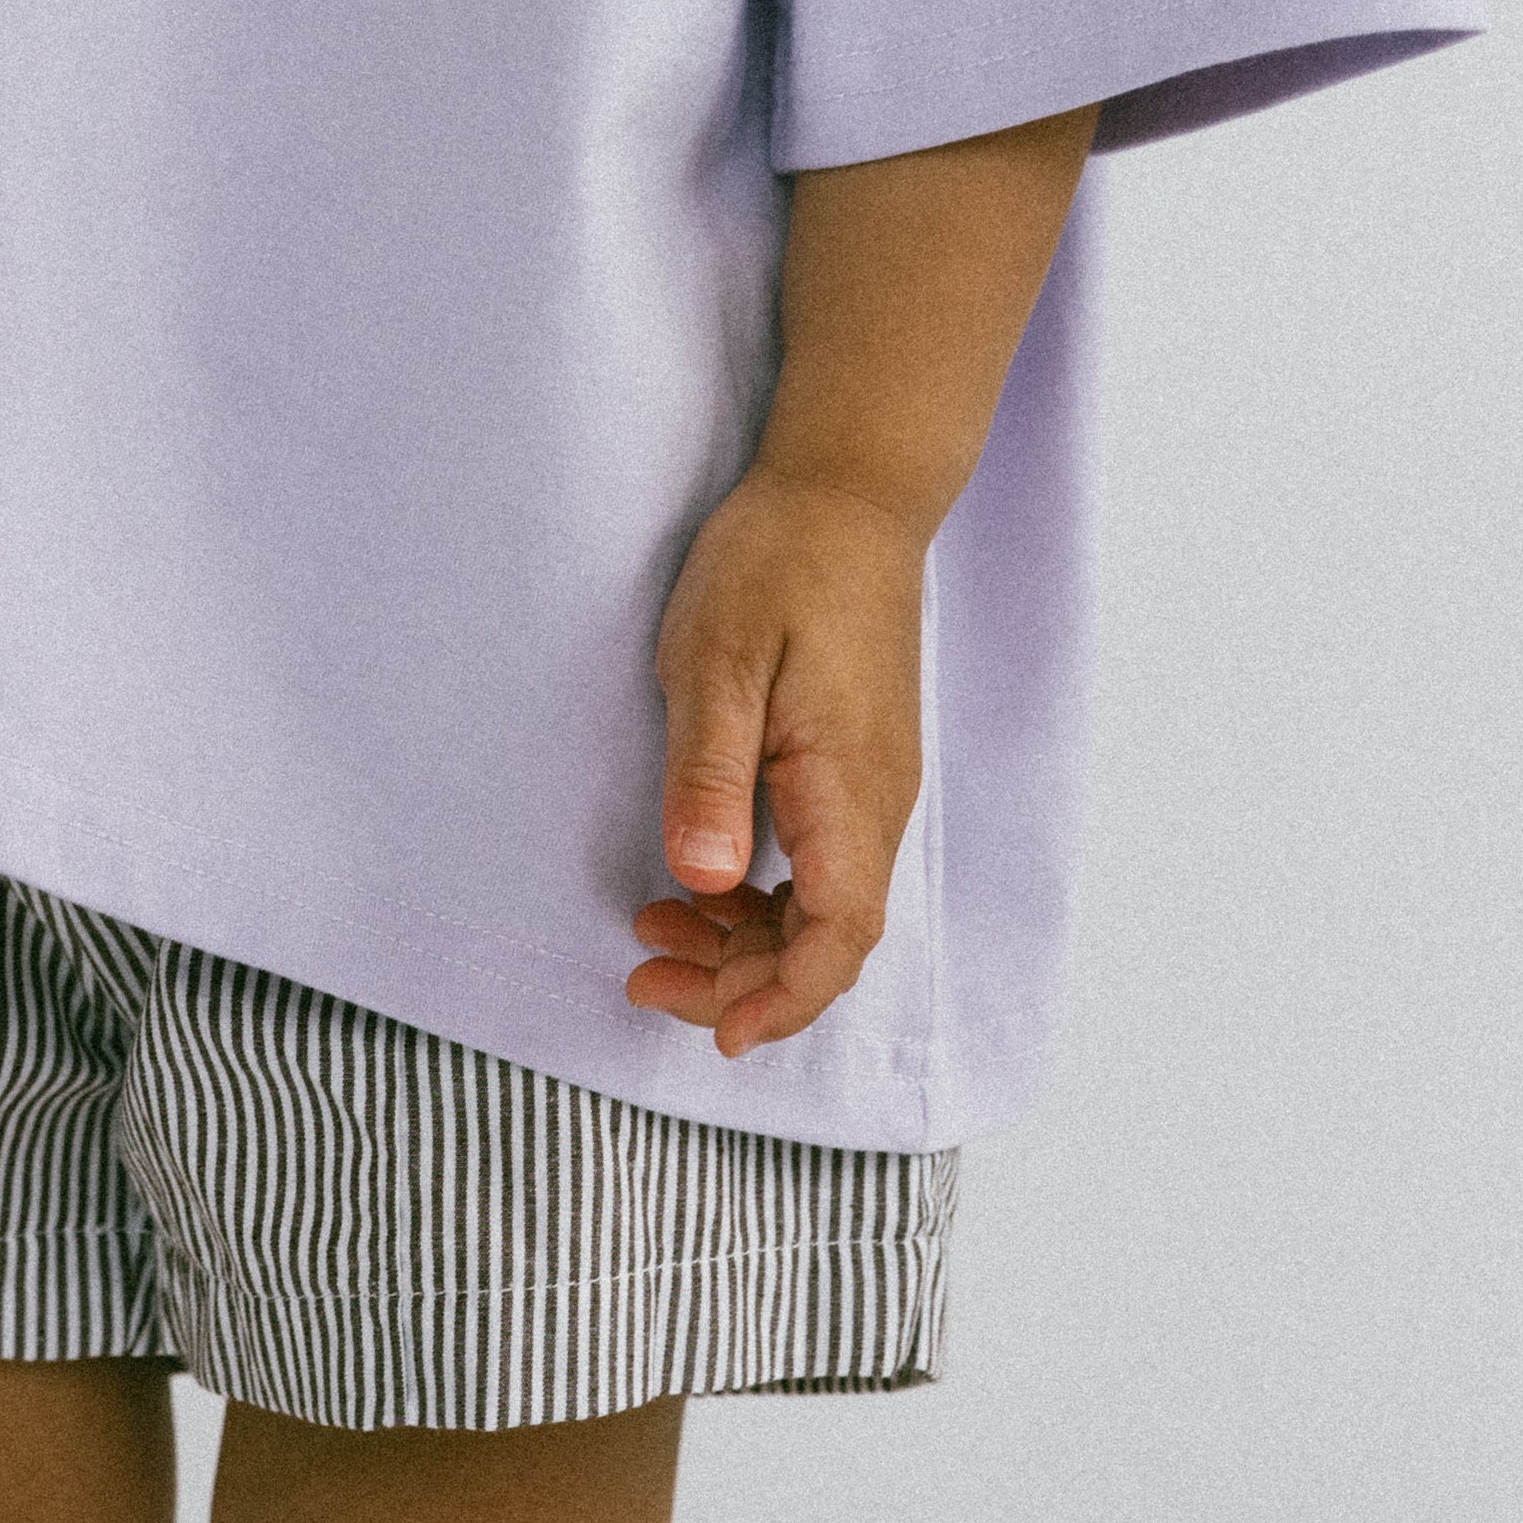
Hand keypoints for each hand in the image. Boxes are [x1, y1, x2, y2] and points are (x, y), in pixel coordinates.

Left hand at [628, 466, 927, 1060]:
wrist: (849, 491)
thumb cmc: (780, 562)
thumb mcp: (721, 654)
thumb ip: (709, 769)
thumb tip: (700, 879)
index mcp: (850, 786)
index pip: (840, 936)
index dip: (783, 1000)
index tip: (715, 1031)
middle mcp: (877, 801)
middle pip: (829, 939)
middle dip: (742, 984)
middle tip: (644, 975)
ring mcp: (872, 784)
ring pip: (823, 907)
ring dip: (746, 942)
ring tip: (654, 935)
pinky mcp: (854, 765)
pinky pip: (820, 865)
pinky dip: (761, 896)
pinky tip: (702, 882)